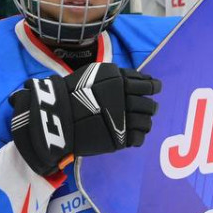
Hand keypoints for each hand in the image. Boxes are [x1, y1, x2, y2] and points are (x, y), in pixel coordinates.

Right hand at [9, 63, 161, 175]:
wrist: (57, 116)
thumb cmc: (72, 91)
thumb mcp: (95, 73)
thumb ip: (117, 76)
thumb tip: (137, 79)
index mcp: (122, 81)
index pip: (148, 84)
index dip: (154, 86)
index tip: (155, 88)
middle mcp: (126, 100)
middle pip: (149, 105)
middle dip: (151, 106)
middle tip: (151, 108)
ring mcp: (124, 120)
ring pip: (146, 122)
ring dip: (146, 122)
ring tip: (142, 123)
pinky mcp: (119, 138)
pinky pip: (138, 139)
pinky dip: (139, 137)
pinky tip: (133, 135)